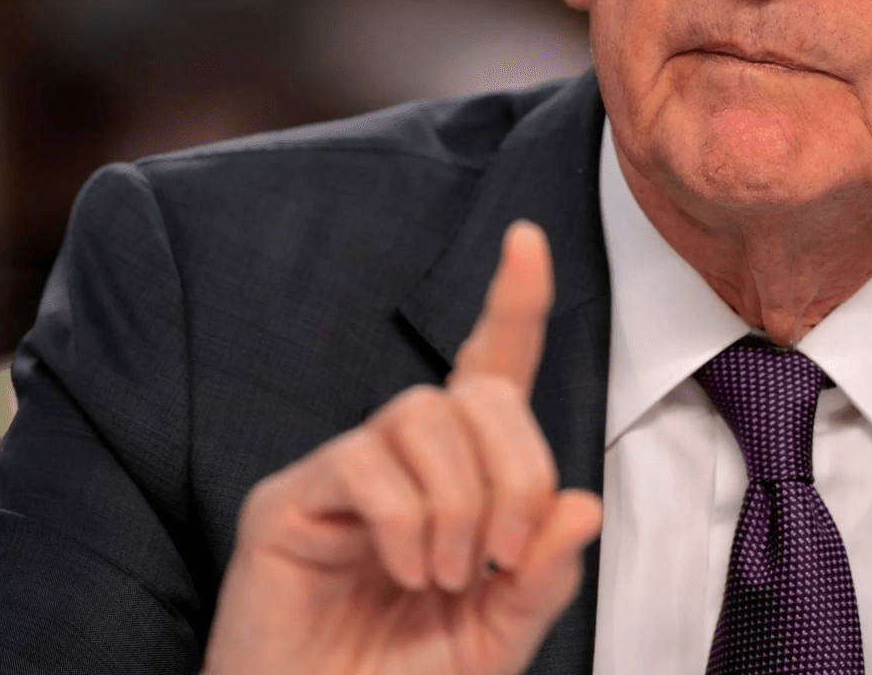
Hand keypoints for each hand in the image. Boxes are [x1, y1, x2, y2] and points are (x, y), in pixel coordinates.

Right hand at [203, 221, 601, 674]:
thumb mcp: (495, 641)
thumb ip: (541, 579)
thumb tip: (583, 503)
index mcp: (460, 477)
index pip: (491, 366)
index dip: (513, 301)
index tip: (527, 238)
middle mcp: (402, 457)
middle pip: (478, 391)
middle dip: (516, 467)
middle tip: (505, 553)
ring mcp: (342, 471)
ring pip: (424, 415)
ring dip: (458, 502)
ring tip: (448, 574)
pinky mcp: (288, 498)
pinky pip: (363, 461)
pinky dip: (404, 520)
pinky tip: (405, 571)